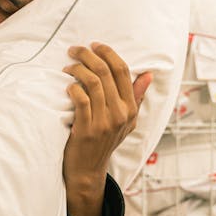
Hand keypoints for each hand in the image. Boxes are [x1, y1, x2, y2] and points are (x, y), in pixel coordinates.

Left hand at [61, 43, 151, 215]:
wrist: (88, 169)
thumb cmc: (104, 141)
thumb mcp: (126, 121)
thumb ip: (135, 98)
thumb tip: (148, 75)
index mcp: (131, 108)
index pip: (123, 71)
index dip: (108, 53)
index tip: (94, 45)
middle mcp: (121, 113)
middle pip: (106, 72)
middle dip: (88, 55)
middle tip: (74, 50)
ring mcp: (105, 122)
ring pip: (93, 83)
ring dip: (77, 69)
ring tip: (67, 67)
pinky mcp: (87, 129)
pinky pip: (81, 99)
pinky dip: (73, 88)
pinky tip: (67, 85)